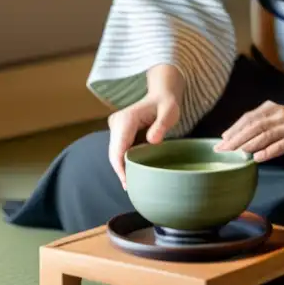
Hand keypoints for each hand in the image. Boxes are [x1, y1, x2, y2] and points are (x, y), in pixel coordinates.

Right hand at [107, 66, 183, 189]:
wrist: (161, 95)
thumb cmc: (166, 104)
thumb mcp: (170, 112)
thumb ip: (162, 125)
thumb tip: (152, 140)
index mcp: (126, 120)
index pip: (118, 149)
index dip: (121, 168)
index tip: (127, 183)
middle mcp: (117, 123)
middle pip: (114, 154)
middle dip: (120, 172)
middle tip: (131, 189)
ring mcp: (116, 128)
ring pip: (115, 153)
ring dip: (122, 168)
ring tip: (132, 184)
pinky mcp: (119, 132)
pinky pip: (119, 150)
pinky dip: (124, 162)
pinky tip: (132, 173)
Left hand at [213, 101, 283, 161]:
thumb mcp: (278, 118)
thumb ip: (261, 124)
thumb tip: (237, 138)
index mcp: (271, 108)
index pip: (248, 118)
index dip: (234, 129)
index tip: (221, 141)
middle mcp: (278, 115)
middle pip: (253, 127)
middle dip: (235, 139)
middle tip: (222, 151)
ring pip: (264, 136)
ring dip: (247, 145)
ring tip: (234, 154)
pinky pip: (279, 146)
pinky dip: (267, 152)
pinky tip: (256, 158)